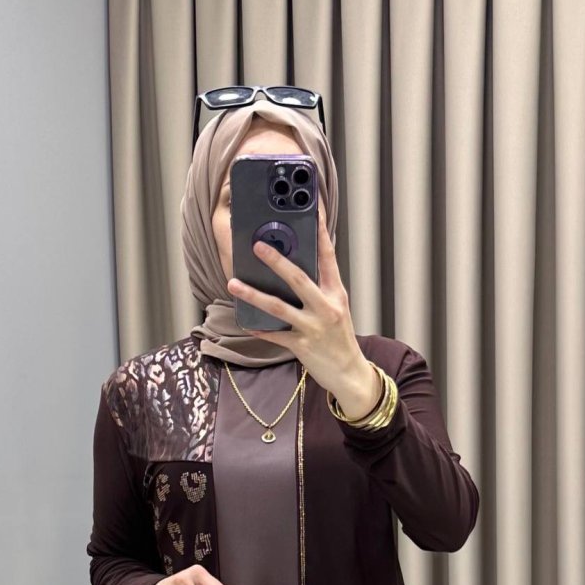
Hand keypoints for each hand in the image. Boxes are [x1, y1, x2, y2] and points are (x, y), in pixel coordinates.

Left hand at [226, 205, 382, 420]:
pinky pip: (275, 335)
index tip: (312, 210)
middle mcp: (325, 308)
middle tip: (257, 245)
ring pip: (279, 307)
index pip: (328, 258)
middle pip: (299, 278)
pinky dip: (259, 329)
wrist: (350, 374)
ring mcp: (313, 328)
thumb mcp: (337, 308)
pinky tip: (245, 322)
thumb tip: (296, 267)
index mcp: (336, 293)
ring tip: (233, 283)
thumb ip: (321, 288)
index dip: (320, 233)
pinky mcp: (302, 347)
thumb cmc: (340, 338)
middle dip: (276, 261)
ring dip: (254, 294)